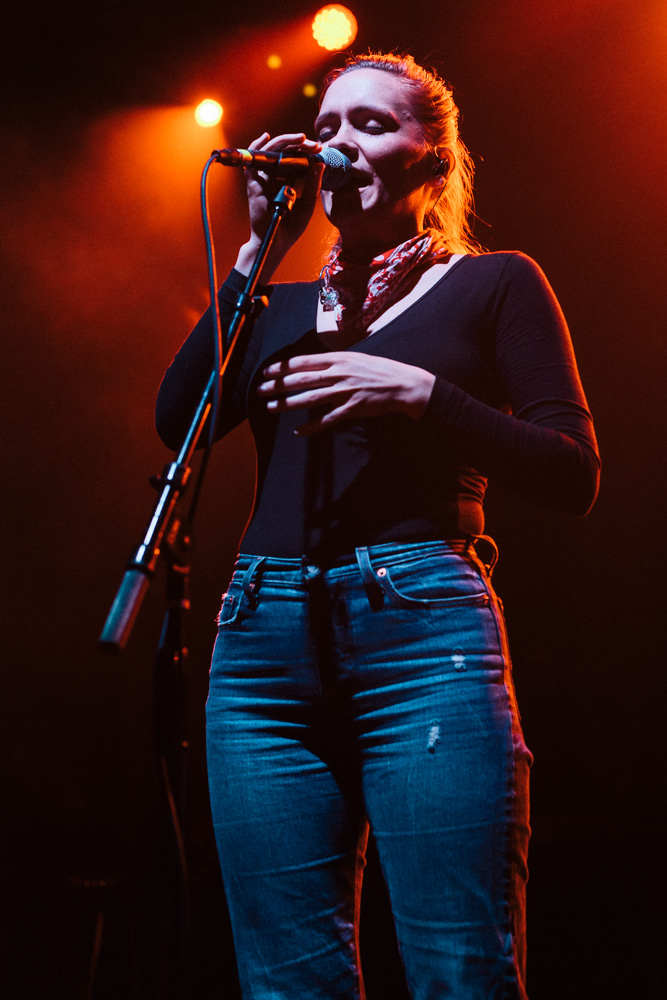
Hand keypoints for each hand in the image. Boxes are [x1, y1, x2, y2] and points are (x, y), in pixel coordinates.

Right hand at [235, 132, 324, 281]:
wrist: (276, 242)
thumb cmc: (291, 227)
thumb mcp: (308, 204)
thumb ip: (313, 184)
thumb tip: (320, 163)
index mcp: (287, 181)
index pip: (295, 159)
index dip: (306, 151)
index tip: (319, 149)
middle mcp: (275, 178)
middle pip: (284, 152)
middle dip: (299, 144)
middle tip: (313, 144)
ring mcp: (264, 179)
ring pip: (270, 152)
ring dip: (285, 141)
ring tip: (300, 138)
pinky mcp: (254, 183)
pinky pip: (252, 161)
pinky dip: (257, 147)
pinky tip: (266, 137)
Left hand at [257, 352, 435, 434]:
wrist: (403, 384)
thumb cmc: (380, 370)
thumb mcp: (356, 357)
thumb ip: (335, 361)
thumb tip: (315, 363)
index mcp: (339, 359)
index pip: (304, 361)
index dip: (283, 367)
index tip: (267, 372)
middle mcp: (339, 374)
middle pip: (302, 379)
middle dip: (278, 385)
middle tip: (260, 390)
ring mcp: (346, 392)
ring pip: (311, 398)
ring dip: (289, 404)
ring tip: (271, 407)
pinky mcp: (353, 409)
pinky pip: (328, 419)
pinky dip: (312, 426)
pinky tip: (298, 431)